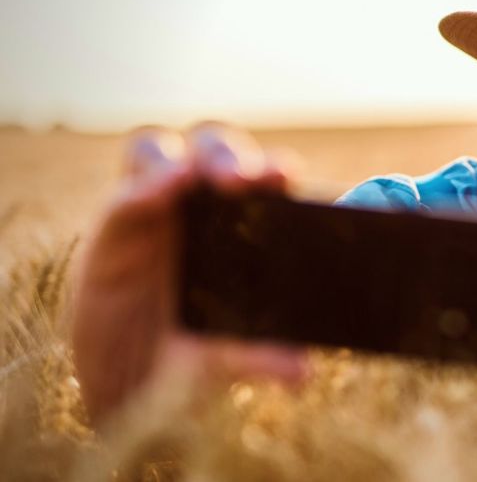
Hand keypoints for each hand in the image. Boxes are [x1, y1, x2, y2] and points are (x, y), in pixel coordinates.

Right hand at [71, 123, 309, 427]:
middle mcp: (198, 207)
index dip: (275, 170)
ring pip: (163, 154)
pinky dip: (143, 188)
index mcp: (242, 226)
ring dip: (186, 161)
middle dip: (234, 158)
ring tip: (198, 178)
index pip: (261, 180)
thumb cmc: (190, 358)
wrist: (126, 389)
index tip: (290, 175)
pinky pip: (124, 195)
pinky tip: (158, 193)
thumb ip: (258, 358)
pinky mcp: (112, 230)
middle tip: (255, 178)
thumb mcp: (225, 361)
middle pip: (216, 152)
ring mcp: (152, 211)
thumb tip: (299, 373)